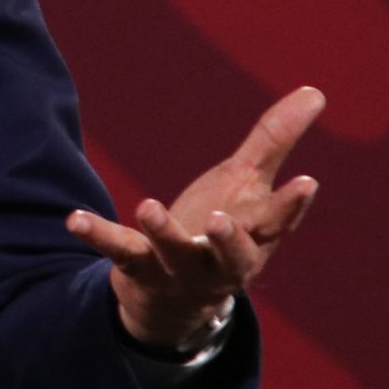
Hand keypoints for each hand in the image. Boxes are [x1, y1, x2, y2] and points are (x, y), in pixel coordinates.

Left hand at [67, 85, 322, 349]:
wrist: (178, 296)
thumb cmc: (221, 230)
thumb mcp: (247, 184)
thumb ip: (274, 140)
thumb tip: (314, 91)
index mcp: (254, 237)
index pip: (278, 222)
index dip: (292, 204)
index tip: (306, 181)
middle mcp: (221, 261)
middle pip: (233, 256)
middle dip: (230, 240)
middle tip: (222, 220)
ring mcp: (179, 268)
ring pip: (175, 255)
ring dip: (164, 233)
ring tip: (149, 206)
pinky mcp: (138, 268)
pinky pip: (117, 251)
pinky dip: (97, 235)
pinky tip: (74, 219)